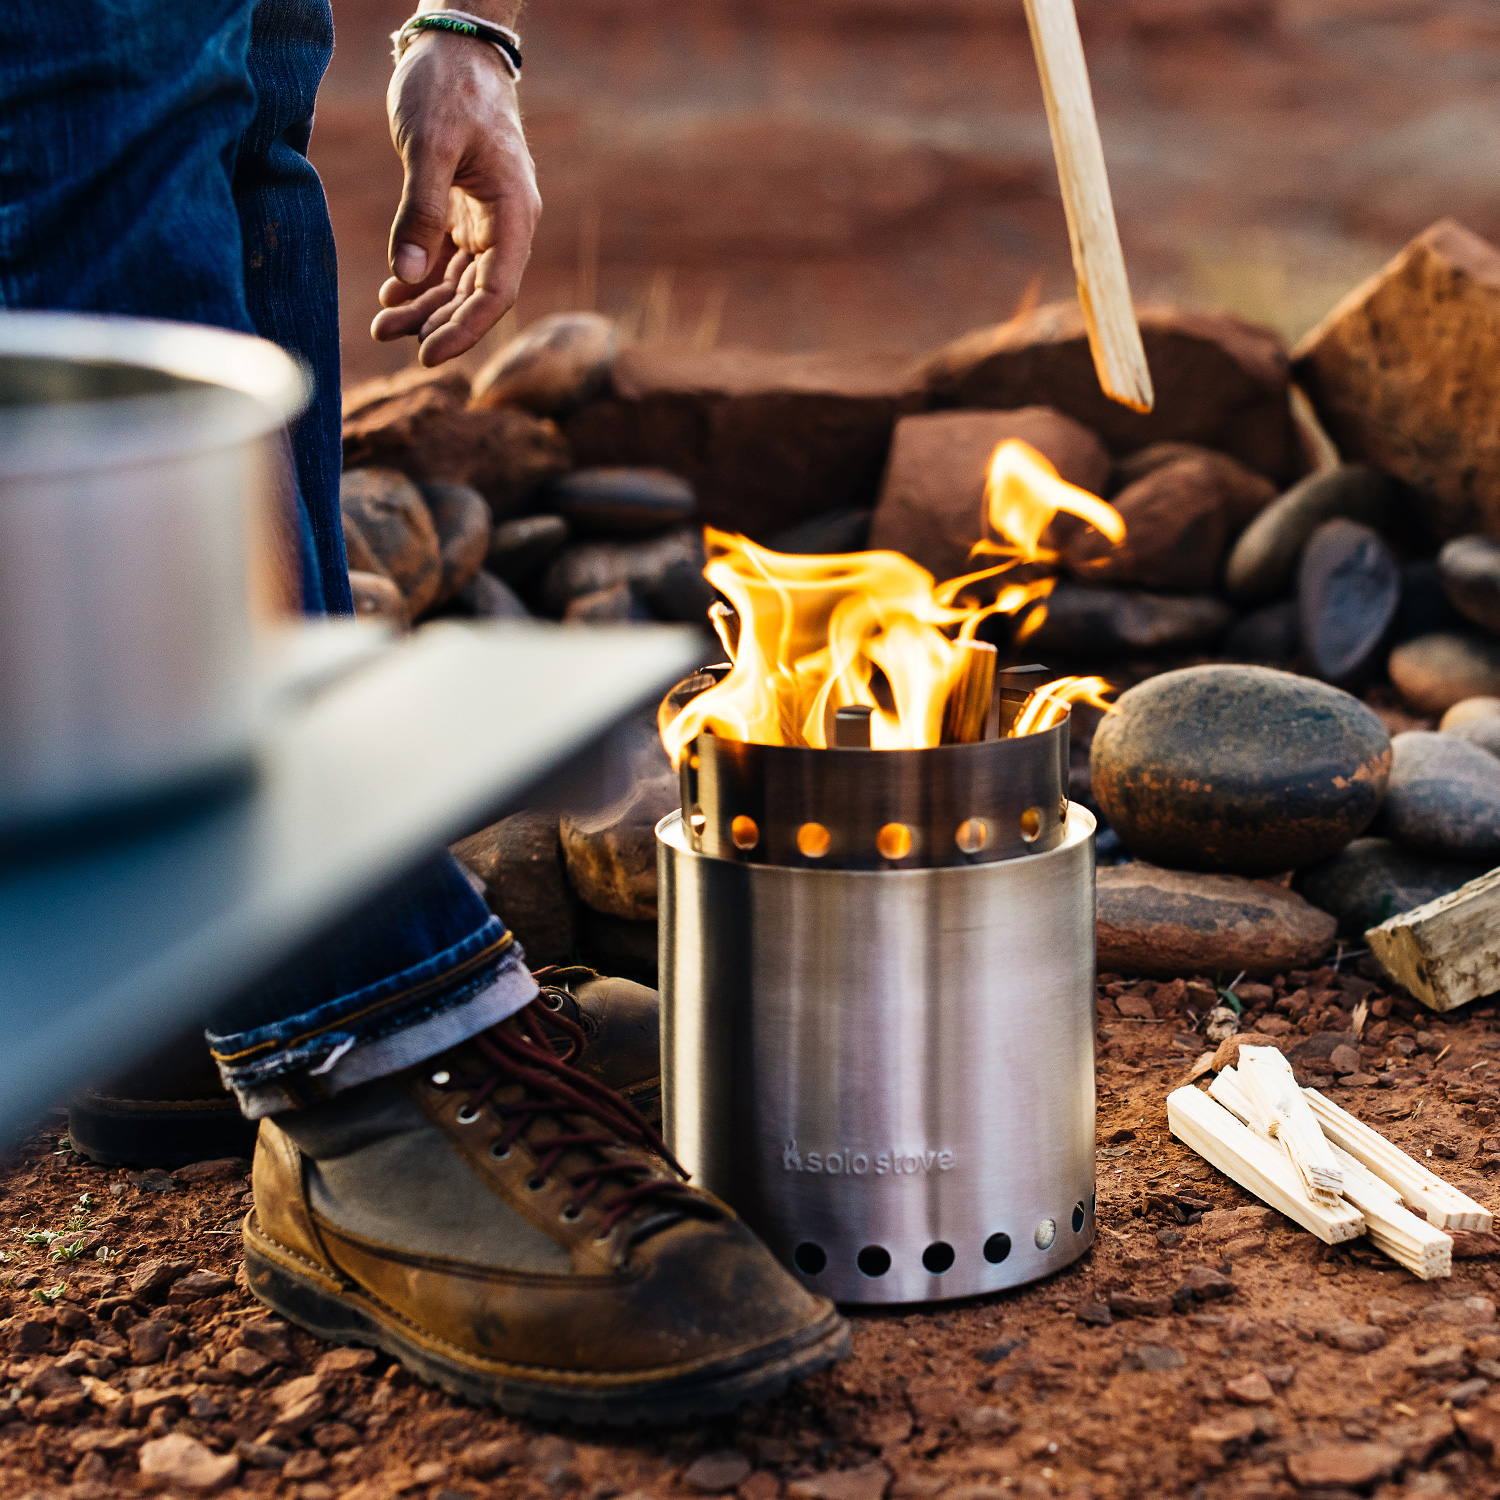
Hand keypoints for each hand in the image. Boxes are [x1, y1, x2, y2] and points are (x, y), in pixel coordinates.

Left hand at [372, 33, 540, 366]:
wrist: (453, 45)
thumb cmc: (447, 86)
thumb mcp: (428, 144)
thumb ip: (418, 212)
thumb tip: (404, 278)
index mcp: (514, 214)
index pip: (496, 292)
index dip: (465, 329)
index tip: (427, 354)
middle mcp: (506, 224)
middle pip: (475, 295)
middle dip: (435, 322)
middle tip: (385, 336)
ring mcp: (484, 219)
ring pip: (458, 281)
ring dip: (423, 307)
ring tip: (381, 324)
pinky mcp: (461, 209)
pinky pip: (444, 259)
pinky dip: (419, 280)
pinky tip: (392, 296)